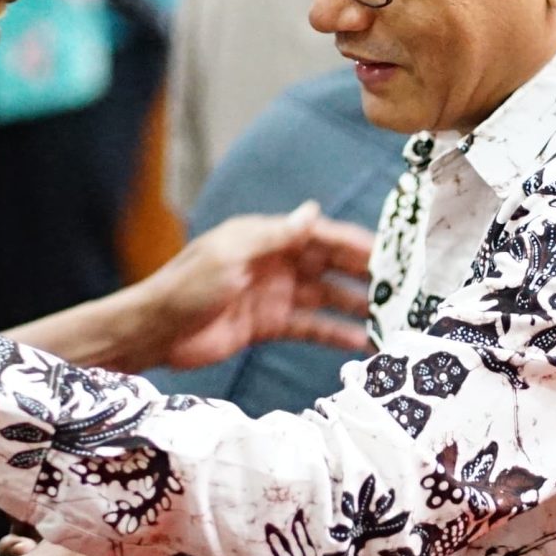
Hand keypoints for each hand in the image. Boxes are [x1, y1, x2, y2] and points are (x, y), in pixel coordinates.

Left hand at [140, 204, 375, 369]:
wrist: (155, 331)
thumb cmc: (186, 285)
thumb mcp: (231, 254)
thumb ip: (275, 236)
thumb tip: (314, 211)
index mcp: (266, 238)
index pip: (319, 235)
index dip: (354, 243)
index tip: (387, 255)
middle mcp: (275, 263)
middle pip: (328, 265)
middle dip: (364, 274)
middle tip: (400, 288)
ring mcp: (274, 295)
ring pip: (325, 296)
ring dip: (355, 306)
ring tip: (389, 319)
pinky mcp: (269, 325)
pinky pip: (310, 326)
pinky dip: (334, 333)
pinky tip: (360, 344)